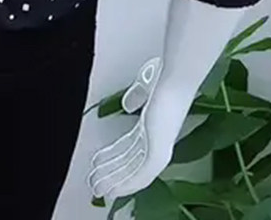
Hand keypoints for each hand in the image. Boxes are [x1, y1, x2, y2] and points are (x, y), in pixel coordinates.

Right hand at [88, 56, 194, 200]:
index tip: (97, 160)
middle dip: (110, 172)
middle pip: (130, 162)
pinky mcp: (159, 153)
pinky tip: (113, 191)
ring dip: (113, 181)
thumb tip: (128, 105)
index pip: (131, 146)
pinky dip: (126, 184)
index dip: (112, 155)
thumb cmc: (166, 78)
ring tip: (96, 189)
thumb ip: (136, 96)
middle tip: (93, 182)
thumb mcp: (146, 86)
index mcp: (155, 125)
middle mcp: (157, 140)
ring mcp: (159, 148)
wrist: (176, 80)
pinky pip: (141, 176)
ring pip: (133, 172)